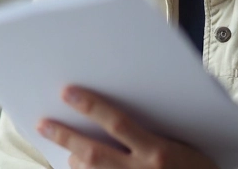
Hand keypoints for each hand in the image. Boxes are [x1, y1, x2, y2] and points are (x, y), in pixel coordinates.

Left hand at [37, 86, 218, 168]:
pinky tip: (76, 165)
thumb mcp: (192, 140)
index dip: (91, 106)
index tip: (68, 92)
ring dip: (75, 160)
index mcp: (158, 151)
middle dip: (66, 136)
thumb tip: (174, 78)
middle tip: (45, 124)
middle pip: (94, 153)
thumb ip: (173, 114)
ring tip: (66, 149)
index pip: (118, 123)